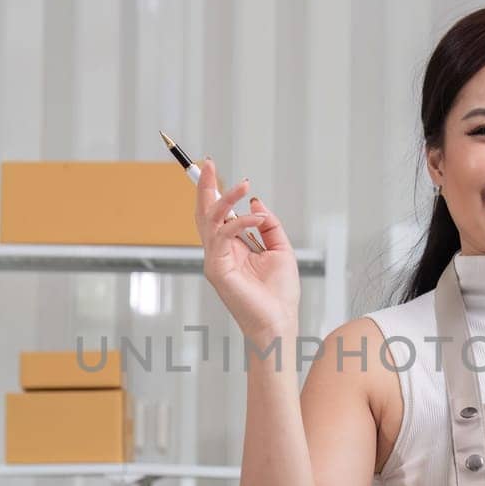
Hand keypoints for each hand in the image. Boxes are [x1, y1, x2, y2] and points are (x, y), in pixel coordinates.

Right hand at [195, 158, 300, 342]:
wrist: (278, 323)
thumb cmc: (279, 294)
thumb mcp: (280, 250)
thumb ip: (268, 225)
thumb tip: (255, 202)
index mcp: (232, 248)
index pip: (218, 214)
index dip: (214, 191)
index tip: (212, 168)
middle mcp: (219, 252)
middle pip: (204, 213)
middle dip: (205, 186)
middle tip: (208, 162)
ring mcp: (215, 260)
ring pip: (210, 219)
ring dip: (224, 197)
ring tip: (243, 184)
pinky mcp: (217, 268)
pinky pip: (223, 235)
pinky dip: (240, 222)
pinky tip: (256, 219)